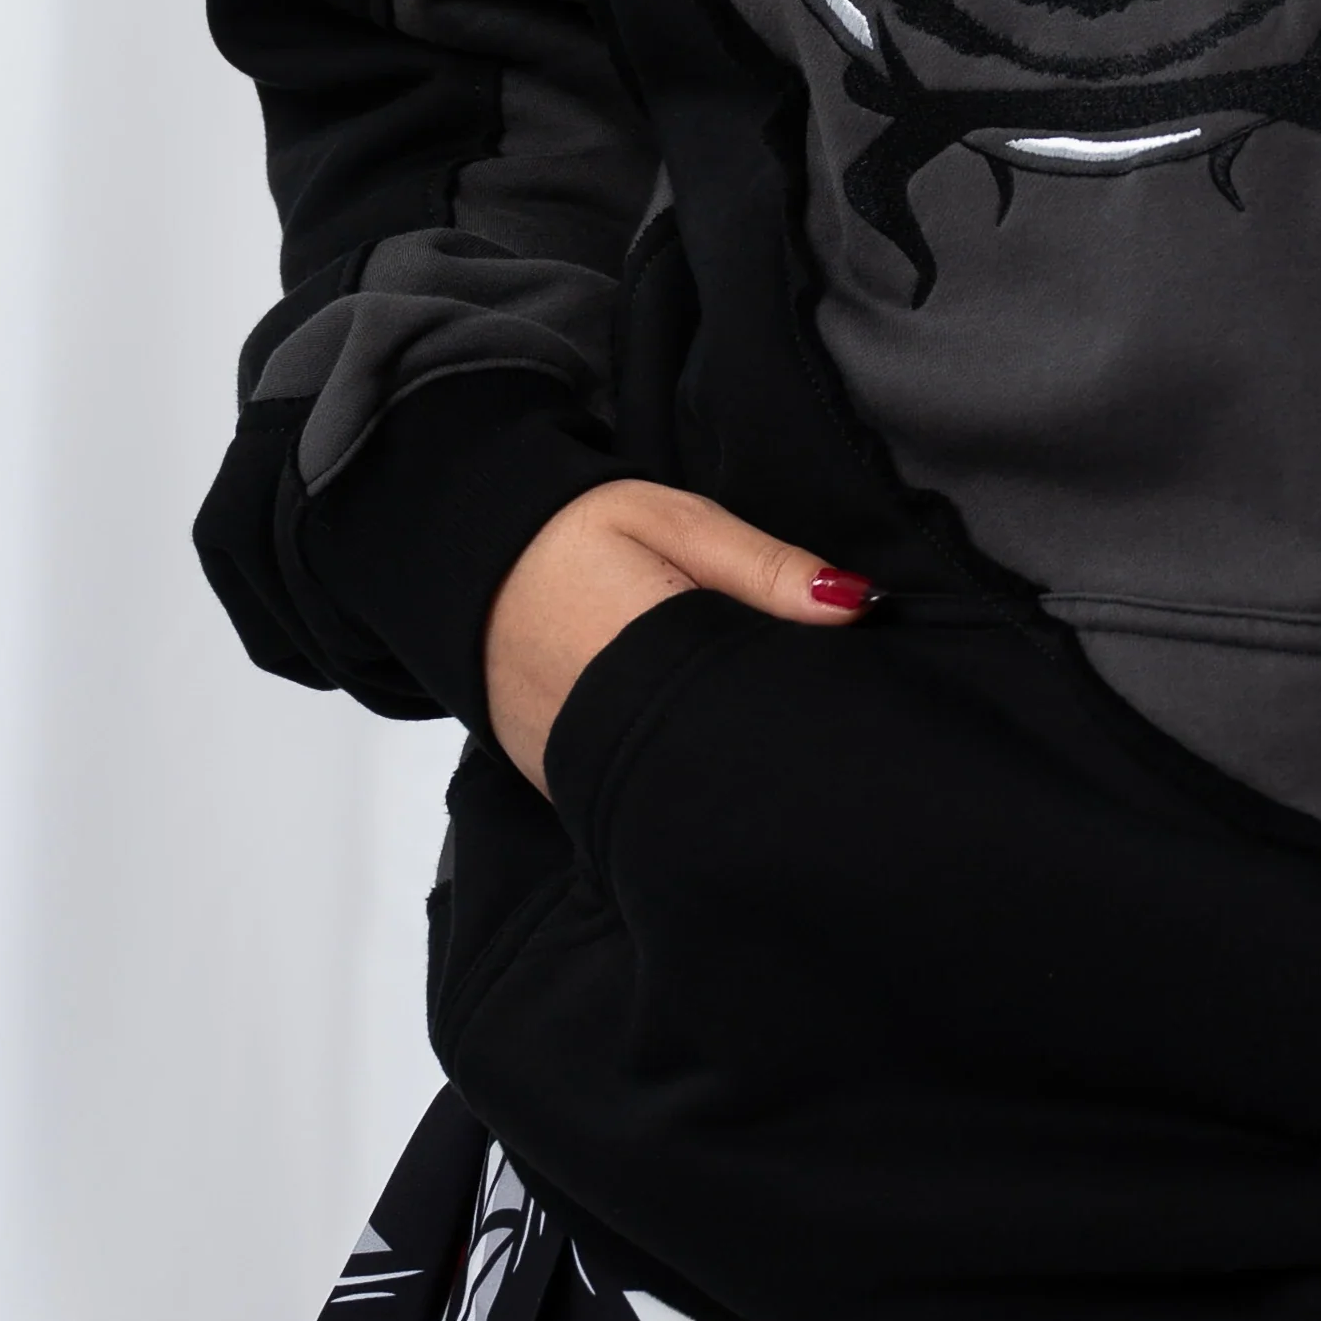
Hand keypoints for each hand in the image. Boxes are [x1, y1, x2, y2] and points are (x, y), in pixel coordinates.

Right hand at [482, 480, 871, 793]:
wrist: (461, 560)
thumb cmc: (572, 531)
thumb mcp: (675, 523)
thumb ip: (764, 567)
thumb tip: (859, 603)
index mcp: (651, 660)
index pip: (759, 710)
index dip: (808, 708)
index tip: (849, 693)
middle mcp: (611, 737)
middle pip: (729, 767)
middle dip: (774, 747)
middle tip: (812, 712)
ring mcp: (578, 776)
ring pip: (684, 790)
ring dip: (723, 765)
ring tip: (753, 727)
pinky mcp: (559, 791)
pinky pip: (637, 797)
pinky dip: (672, 777)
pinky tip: (695, 746)